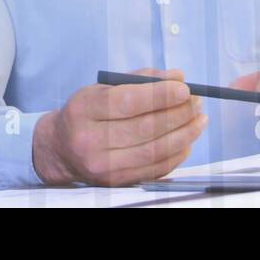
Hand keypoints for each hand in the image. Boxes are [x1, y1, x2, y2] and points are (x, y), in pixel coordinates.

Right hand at [32, 68, 206, 186]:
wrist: (61, 149)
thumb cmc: (88, 113)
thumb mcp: (103, 88)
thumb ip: (140, 79)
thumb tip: (178, 77)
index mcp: (84, 109)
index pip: (127, 102)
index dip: (160, 95)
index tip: (184, 88)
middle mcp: (90, 140)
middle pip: (145, 128)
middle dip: (178, 114)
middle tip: (196, 103)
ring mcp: (103, 166)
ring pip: (154, 151)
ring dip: (184, 134)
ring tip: (198, 119)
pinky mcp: (116, 182)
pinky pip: (155, 169)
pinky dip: (176, 154)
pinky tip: (187, 140)